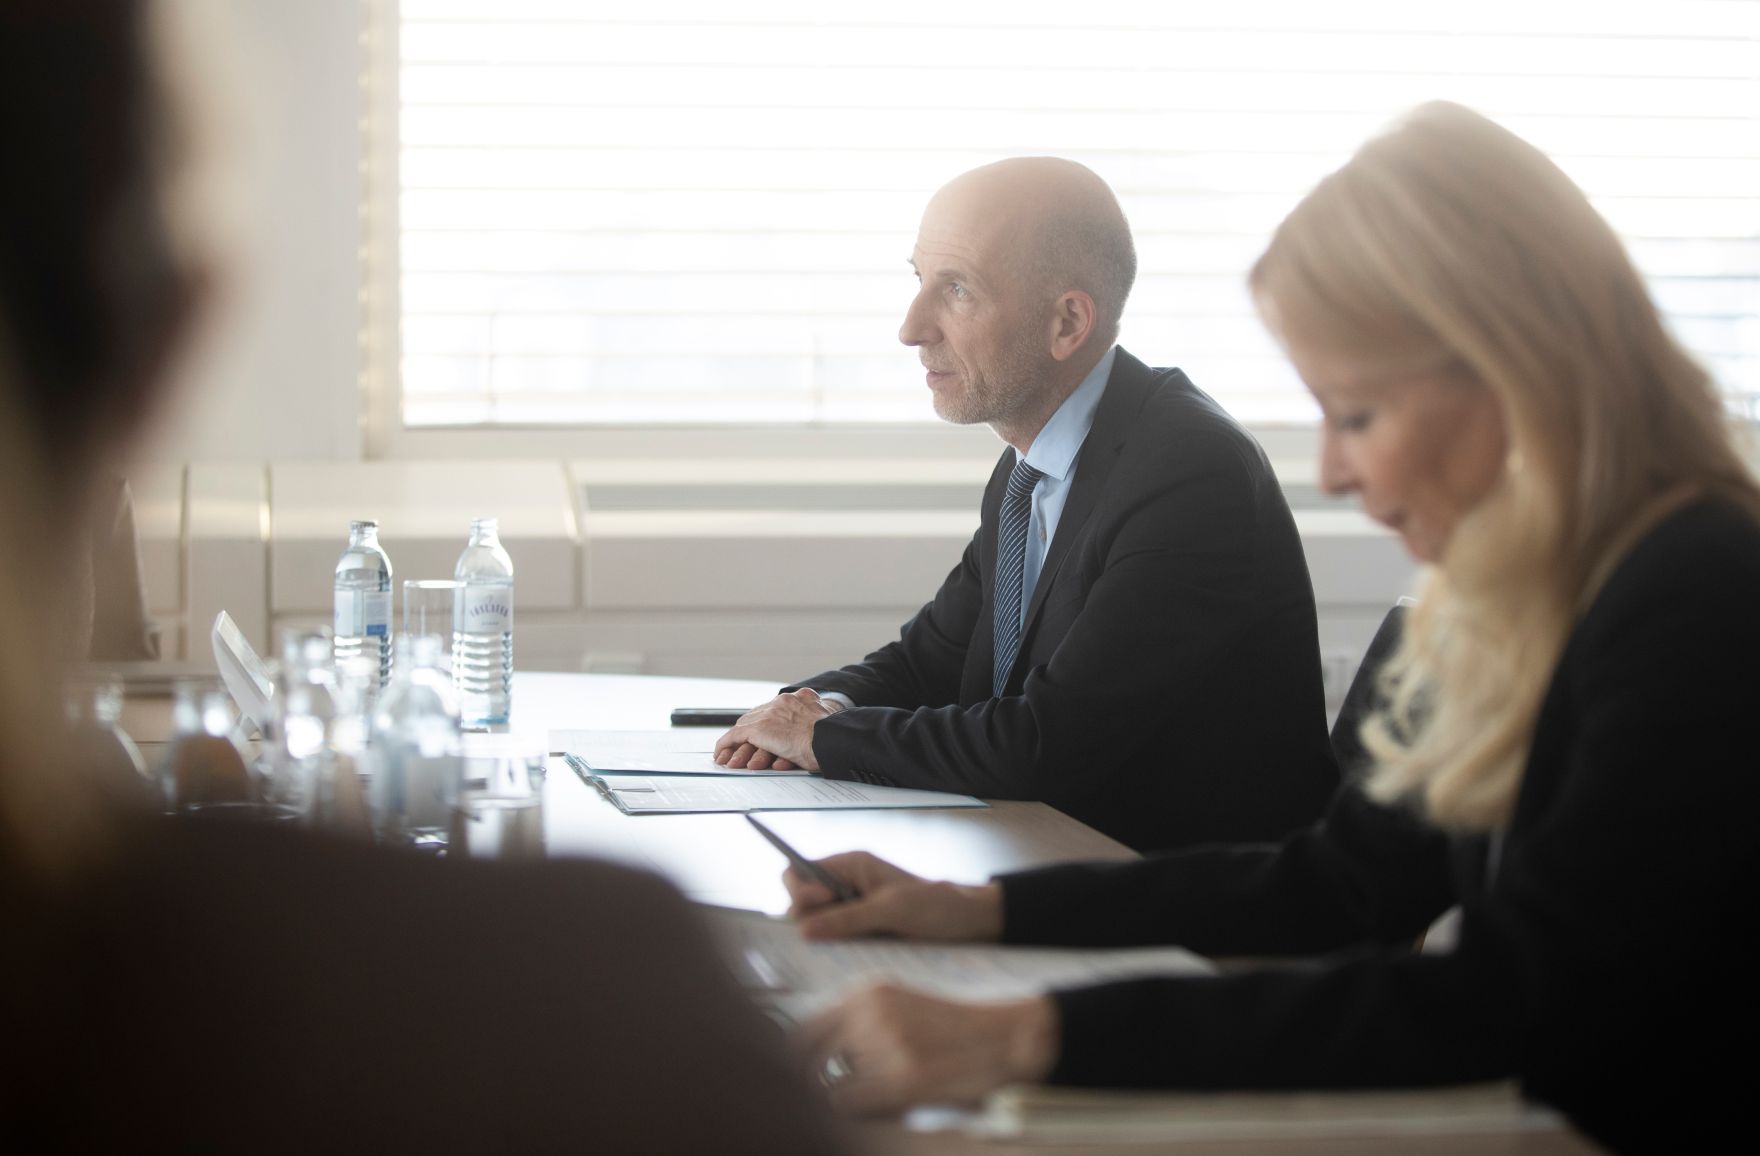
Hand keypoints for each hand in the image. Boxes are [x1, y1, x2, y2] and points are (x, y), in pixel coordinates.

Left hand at [713, 689, 845, 771]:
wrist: (833, 739)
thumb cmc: (836, 739)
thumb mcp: (828, 725)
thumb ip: (815, 724)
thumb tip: (811, 735)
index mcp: (802, 698)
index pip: (775, 710)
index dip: (764, 723)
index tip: (759, 735)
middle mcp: (784, 702)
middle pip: (757, 716)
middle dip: (746, 733)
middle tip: (737, 746)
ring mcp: (771, 713)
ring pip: (745, 727)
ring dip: (735, 744)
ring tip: (728, 756)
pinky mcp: (759, 728)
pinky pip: (734, 736)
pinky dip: (726, 745)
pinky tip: (721, 754)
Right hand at [783, 851, 1003, 942]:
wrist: (969, 924)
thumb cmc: (937, 907)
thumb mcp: (892, 911)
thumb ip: (848, 919)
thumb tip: (803, 930)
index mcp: (850, 865)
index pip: (798, 872)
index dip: (800, 891)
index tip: (821, 904)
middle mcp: (845, 885)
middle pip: (802, 903)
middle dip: (808, 920)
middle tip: (834, 936)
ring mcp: (852, 909)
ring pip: (816, 925)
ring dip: (824, 938)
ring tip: (848, 948)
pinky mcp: (861, 931)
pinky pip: (834, 940)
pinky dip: (836, 949)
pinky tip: (851, 957)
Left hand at [795, 986, 1058, 1114]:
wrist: (1005, 1037)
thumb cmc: (952, 1031)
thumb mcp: (900, 1008)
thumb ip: (858, 1025)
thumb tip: (809, 1059)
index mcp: (866, 994)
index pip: (802, 1031)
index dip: (796, 1061)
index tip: (801, 1078)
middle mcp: (869, 1013)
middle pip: (804, 1058)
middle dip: (812, 1083)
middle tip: (829, 1096)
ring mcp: (885, 1045)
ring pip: (828, 1086)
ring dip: (844, 1098)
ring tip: (877, 1096)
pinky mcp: (903, 1079)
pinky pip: (849, 1104)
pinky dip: (860, 1111)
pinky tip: (887, 1104)